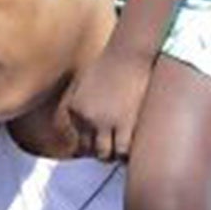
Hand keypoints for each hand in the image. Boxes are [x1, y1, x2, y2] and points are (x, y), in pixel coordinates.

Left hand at [67, 45, 152, 161]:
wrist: (129, 52)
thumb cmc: (112, 61)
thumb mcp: (86, 79)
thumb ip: (81, 97)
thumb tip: (89, 115)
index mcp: (76, 108)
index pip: (79, 137)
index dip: (90, 144)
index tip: (101, 145)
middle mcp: (87, 117)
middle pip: (89, 149)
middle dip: (100, 153)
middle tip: (113, 153)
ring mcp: (105, 122)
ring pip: (105, 154)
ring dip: (113, 156)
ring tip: (123, 155)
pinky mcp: (125, 122)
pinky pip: (123, 149)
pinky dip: (126, 154)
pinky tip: (134, 150)